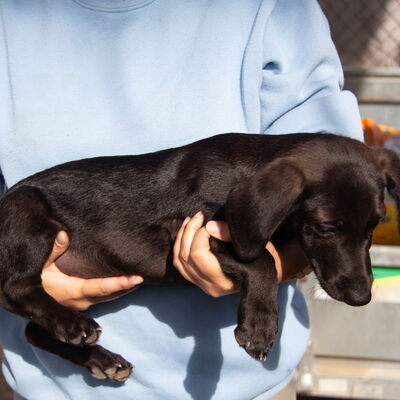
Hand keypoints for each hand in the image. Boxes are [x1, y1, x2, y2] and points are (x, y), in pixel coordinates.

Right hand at [41, 231, 143, 309]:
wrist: (20, 296)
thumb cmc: (31, 278)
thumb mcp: (39, 264)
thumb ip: (52, 250)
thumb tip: (64, 235)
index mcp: (71, 291)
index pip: (100, 287)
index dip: (119, 283)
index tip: (136, 278)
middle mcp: (78, 301)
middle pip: (108, 295)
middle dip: (126, 287)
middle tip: (143, 277)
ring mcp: (78, 304)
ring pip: (105, 298)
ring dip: (121, 290)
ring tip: (137, 280)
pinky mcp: (77, 302)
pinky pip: (99, 297)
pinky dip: (111, 290)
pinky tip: (121, 284)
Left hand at [173, 212, 309, 296]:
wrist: (264, 271)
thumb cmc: (260, 256)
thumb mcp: (250, 244)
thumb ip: (229, 235)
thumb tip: (209, 226)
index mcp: (224, 281)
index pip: (199, 255)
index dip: (200, 234)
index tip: (209, 221)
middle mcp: (211, 287)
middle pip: (187, 257)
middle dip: (190, 231)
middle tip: (199, 215)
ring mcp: (202, 286)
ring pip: (180, 260)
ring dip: (182, 237)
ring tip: (191, 220)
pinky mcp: (198, 281)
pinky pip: (180, 264)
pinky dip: (179, 246)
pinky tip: (186, 231)